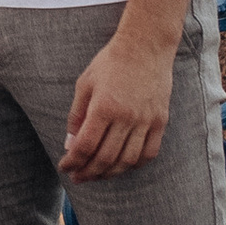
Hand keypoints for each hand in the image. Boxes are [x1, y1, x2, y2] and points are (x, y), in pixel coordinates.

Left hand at [58, 27, 173, 181]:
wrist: (146, 46)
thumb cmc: (110, 62)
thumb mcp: (85, 84)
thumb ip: (76, 115)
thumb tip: (70, 144)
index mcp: (104, 107)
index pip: (85, 146)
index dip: (72, 162)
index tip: (64, 167)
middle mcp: (126, 117)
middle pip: (105, 158)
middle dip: (88, 173)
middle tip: (78, 178)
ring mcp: (146, 120)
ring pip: (127, 161)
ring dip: (110, 173)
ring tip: (97, 175)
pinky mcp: (160, 121)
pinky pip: (149, 153)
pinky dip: (135, 164)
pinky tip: (123, 166)